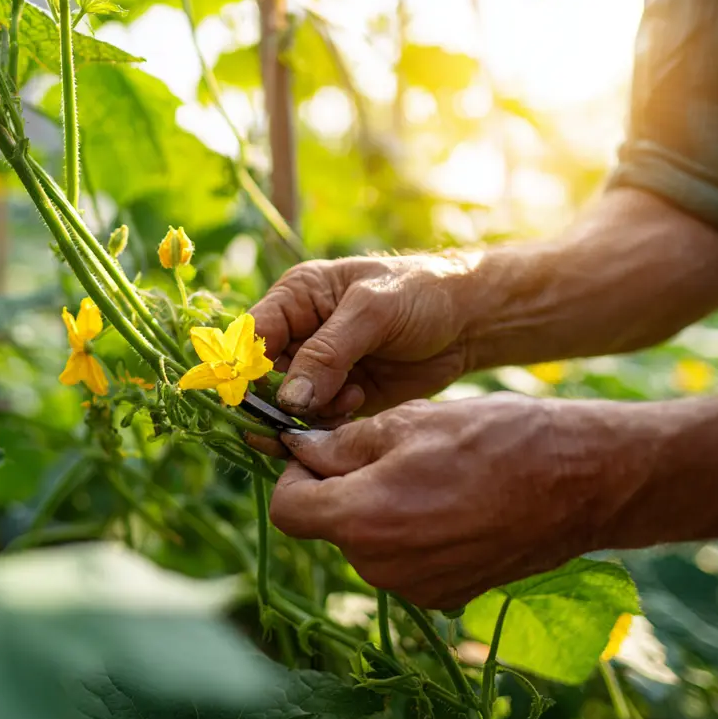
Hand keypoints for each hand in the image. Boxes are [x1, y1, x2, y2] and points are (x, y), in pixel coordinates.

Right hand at [249, 255, 479, 420]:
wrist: (471, 321)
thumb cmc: (421, 294)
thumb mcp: (373, 311)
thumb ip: (328, 353)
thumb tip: (287, 400)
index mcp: (295, 298)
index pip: (252, 337)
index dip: (245, 368)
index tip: (257, 396)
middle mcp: (299, 335)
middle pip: (263, 379)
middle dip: (280, 399)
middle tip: (307, 409)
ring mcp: (319, 370)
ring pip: (287, 407)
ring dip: (309, 412)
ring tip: (349, 397)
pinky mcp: (341, 399)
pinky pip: (316, 422)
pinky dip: (328, 424)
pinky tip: (356, 405)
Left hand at [268, 393, 646, 608]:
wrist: (582, 482)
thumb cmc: (497, 439)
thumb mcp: (408, 422)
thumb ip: (340, 443)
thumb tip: (298, 448)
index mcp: (363, 519)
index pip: (286, 510)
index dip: (293, 475)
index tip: (317, 450)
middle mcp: (382, 566)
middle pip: (326, 526)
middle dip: (339, 487)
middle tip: (384, 450)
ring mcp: (414, 587)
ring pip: (364, 542)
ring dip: (375, 507)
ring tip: (427, 472)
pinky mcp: (444, 595)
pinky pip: (401, 560)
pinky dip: (408, 531)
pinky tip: (449, 500)